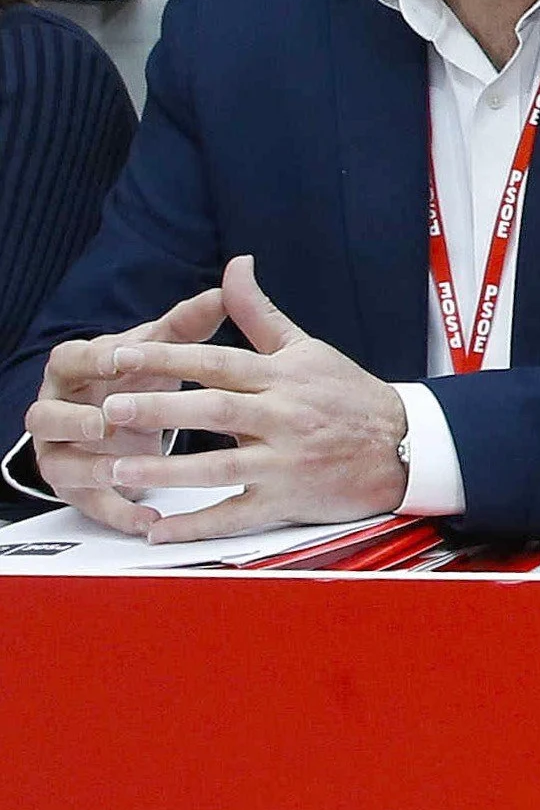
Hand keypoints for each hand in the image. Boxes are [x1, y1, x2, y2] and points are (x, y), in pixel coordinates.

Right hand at [23, 286, 230, 535]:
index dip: (93, 360)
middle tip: (102, 422)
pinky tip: (150, 521)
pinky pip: (91, 504)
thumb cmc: (138, 376)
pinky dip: (120, 512)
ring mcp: (61, 452)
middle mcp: (57, 410)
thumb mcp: (159, 351)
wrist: (125, 416)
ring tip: (118, 472)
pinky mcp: (77, 488)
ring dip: (88, 468)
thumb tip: (225, 288)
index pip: (70, 359)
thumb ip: (186, 325)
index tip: (118, 360)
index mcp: (73, 370)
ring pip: (59, 463)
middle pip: (44, 415)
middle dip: (72, 419)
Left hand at [73, 256, 409, 542]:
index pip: (217, 362)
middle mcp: (283, 418)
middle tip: (110, 409)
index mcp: (282, 378)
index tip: (121, 354)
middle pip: (214, 412)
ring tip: (117, 469)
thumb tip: (235, 265)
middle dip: (161, 409)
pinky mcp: (288, 501)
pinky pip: (236, 516)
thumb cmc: (350, 396)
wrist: (405, 447)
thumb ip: (259, 312)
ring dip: (167, 470)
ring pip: (219, 468)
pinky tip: (157, 531)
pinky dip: (196, 526)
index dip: (167, 357)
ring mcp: (285, 463)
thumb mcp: (306, 348)